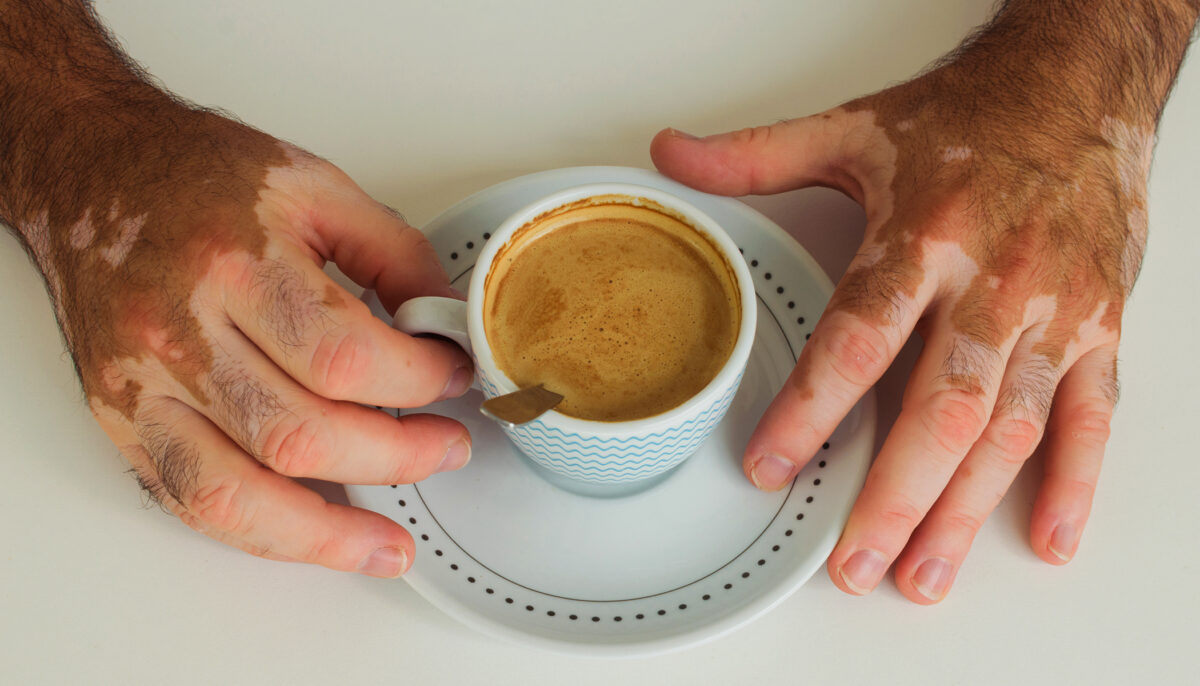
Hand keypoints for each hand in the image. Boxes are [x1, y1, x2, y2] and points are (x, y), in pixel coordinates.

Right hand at [30, 109, 473, 576]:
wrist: (94, 175)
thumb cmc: (197, 175)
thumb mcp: (316, 187)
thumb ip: (395, 255)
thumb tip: (447, 326)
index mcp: (236, 264)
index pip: (342, 355)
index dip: (418, 380)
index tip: (452, 376)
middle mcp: (182, 334)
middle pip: (300, 435)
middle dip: (397, 457)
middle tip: (446, 447)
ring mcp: (145, 387)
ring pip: (238, 495)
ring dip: (329, 534)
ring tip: (389, 544)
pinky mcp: (124, 422)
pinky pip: (193, 503)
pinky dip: (263, 535)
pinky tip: (318, 538)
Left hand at [649, 17, 1161, 601]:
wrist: (1080, 85)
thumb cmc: (970, 117)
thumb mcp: (856, 130)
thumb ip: (759, 156)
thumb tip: (672, 155)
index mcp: (926, 234)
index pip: (860, 335)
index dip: (814, 407)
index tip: (770, 465)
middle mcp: (994, 281)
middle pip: (940, 405)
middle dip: (895, 495)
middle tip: (854, 563)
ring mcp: (1055, 311)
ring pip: (1011, 427)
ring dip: (965, 509)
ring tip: (922, 574)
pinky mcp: (1100, 327)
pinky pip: (1091, 414)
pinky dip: (1073, 481)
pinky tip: (1043, 536)